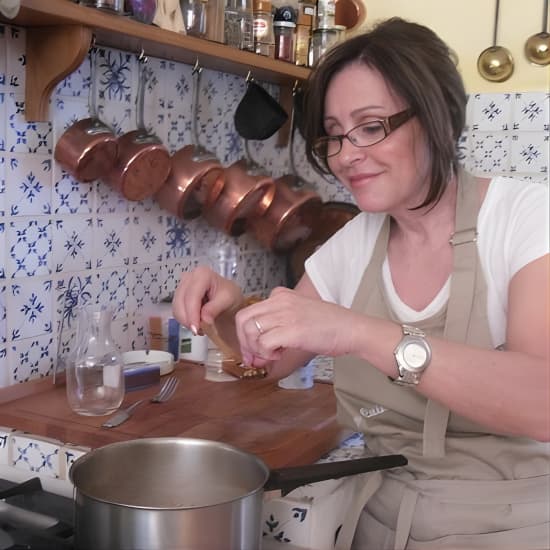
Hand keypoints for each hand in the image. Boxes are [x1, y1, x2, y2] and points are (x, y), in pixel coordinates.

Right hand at [172, 265, 242, 332]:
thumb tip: (204, 319)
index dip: (192, 313)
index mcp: (202, 274)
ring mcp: (182, 286)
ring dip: (186, 321)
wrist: (228, 299)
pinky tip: (196, 323)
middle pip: (181, 301)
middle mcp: (189, 277)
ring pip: (176, 308)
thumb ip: (215, 308)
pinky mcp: (179, 296)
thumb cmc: (230, 296)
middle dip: (188, 319)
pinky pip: (177, 311)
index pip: (192, 295)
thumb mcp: (228, 300)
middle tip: (200, 331)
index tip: (196, 329)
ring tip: (200, 328)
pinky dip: (184, 320)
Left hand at [235, 286, 362, 366]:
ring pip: (250, 332)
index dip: (245, 335)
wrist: (351, 328)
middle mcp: (280, 301)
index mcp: (280, 295)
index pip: (248, 311)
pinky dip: (267, 354)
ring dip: (256, 349)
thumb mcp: (298, 315)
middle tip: (254, 358)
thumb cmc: (329, 325)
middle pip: (242, 320)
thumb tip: (256, 352)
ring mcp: (285, 314)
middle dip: (244, 343)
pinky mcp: (292, 330)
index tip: (252, 351)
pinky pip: (263, 344)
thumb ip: (277, 328)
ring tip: (272, 355)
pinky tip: (281, 355)